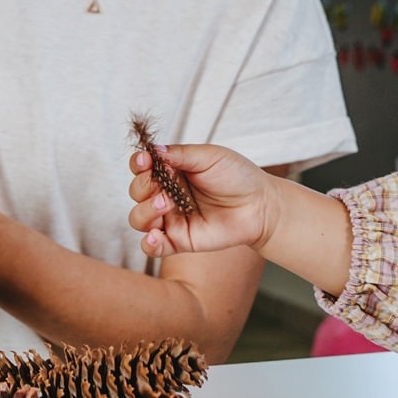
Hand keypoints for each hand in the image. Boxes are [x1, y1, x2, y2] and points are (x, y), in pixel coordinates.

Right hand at [127, 142, 273, 256]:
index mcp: (171, 171)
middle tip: (161, 187)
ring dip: (145, 211)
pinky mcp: (179, 241)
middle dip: (142, 188)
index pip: (142, 168)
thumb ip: (180, 154)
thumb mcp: (210, 156)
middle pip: (136, 192)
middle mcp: (166, 194)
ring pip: (139, 219)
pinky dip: (148, 243)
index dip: (138, 164)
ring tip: (165, 205)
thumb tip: (152, 150)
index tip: (144, 161)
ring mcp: (171, 218)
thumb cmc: (238, 177)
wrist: (260, 205)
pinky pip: (153, 247)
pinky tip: (155, 236)